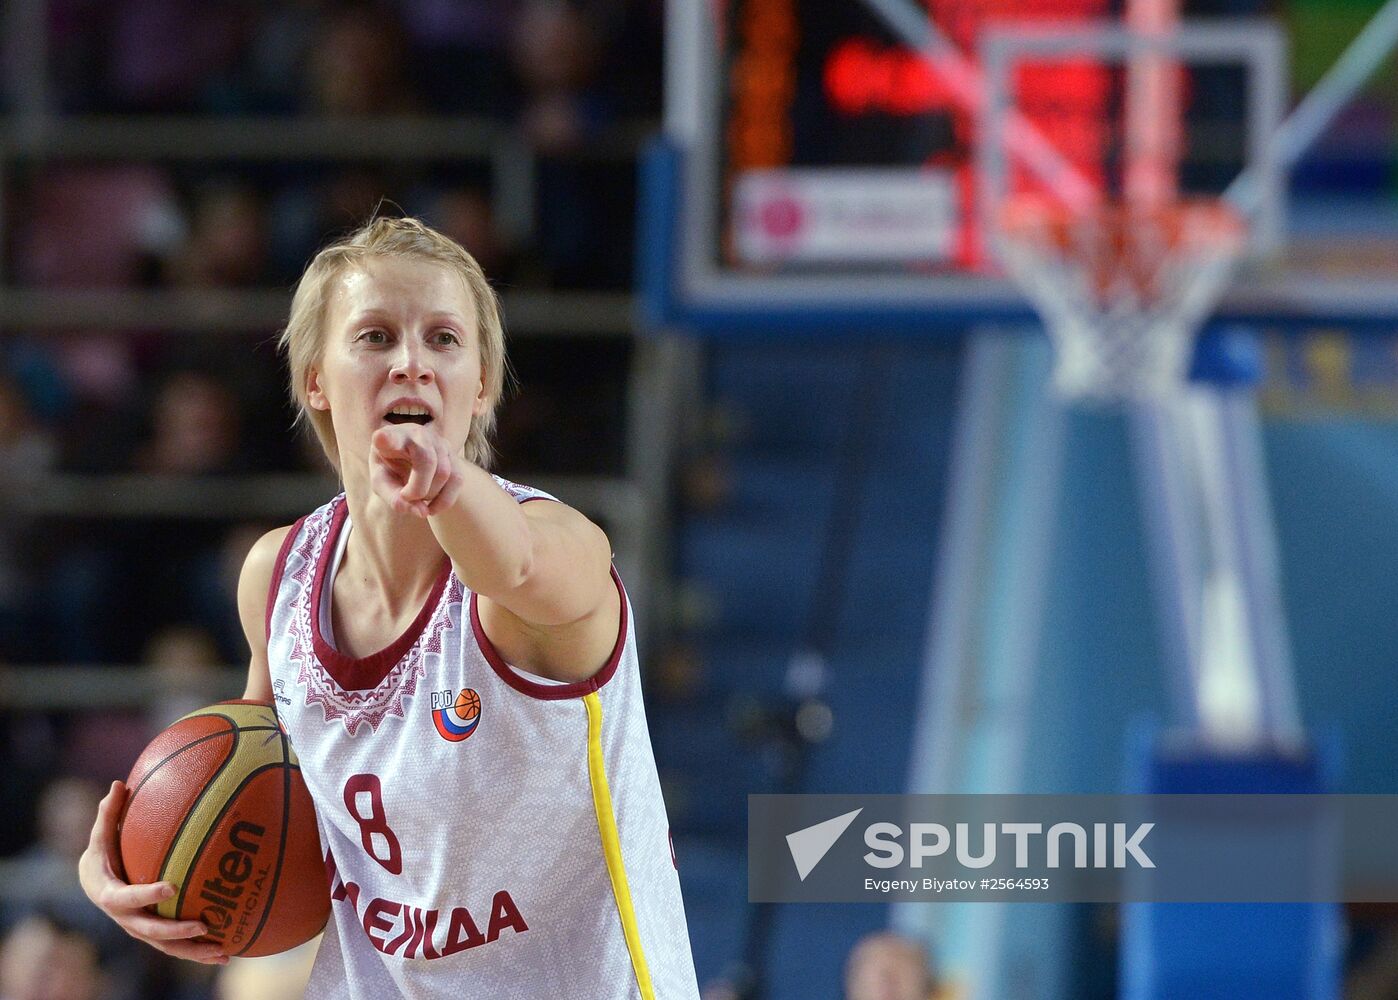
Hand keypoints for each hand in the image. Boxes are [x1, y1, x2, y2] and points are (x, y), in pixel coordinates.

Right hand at [78, 781, 227, 964]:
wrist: (93, 885)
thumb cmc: (102, 854)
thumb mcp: (100, 836)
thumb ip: (108, 814)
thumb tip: (118, 783)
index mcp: (110, 895)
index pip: (126, 899)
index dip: (147, 895)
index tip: (171, 887)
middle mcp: (125, 918)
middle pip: (150, 931)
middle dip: (176, 931)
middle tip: (203, 925)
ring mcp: (139, 930)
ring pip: (166, 947)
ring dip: (194, 952)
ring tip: (224, 952)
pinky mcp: (153, 934)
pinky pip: (176, 947)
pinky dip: (199, 951)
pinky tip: (228, 951)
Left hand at [370, 423, 463, 517]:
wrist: (409, 462)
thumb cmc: (391, 471)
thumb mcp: (383, 485)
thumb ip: (395, 499)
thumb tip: (423, 512)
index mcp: (392, 438)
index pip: (390, 436)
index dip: (387, 438)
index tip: (380, 439)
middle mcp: (418, 434)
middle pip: (426, 460)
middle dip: (418, 489)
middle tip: (406, 497)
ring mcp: (439, 442)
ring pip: (444, 472)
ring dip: (431, 495)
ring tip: (418, 500)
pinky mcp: (454, 455)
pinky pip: (457, 480)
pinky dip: (445, 501)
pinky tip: (432, 508)